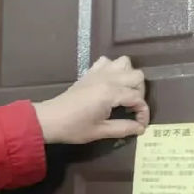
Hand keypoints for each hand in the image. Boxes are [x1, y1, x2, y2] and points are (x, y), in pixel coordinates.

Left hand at [34, 56, 148, 143]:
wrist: (50, 120)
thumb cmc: (74, 127)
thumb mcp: (100, 131)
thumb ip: (123, 128)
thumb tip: (140, 128)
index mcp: (111, 93)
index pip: (138, 98)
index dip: (143, 113)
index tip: (140, 125)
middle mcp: (108, 78)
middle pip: (137, 76)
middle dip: (140, 92)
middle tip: (132, 108)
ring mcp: (98, 73)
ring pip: (124, 63)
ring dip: (129, 76)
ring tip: (124, 93)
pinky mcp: (89, 73)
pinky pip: (107, 61)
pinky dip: (113, 69)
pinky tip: (110, 83)